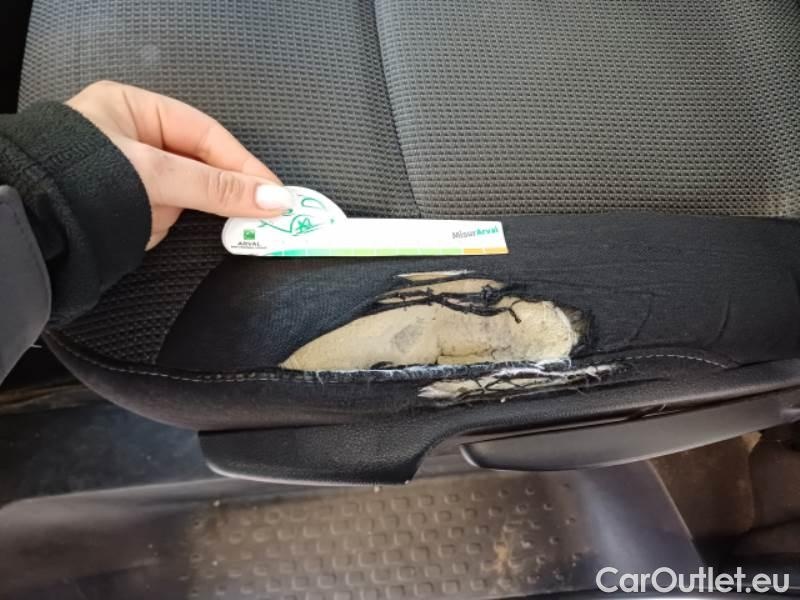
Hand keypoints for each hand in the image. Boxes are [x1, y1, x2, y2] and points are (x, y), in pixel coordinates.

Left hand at [66, 81, 292, 248]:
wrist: (32, 227)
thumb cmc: (81, 180)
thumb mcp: (156, 175)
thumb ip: (217, 187)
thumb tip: (272, 198)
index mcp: (134, 109)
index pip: (206, 134)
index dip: (243, 163)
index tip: (274, 191)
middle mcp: (133, 139)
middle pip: (198, 165)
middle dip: (216, 190)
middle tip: (259, 213)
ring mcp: (130, 176)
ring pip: (184, 195)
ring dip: (181, 210)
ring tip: (159, 217)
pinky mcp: (126, 209)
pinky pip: (163, 216)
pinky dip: (160, 225)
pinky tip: (142, 227)